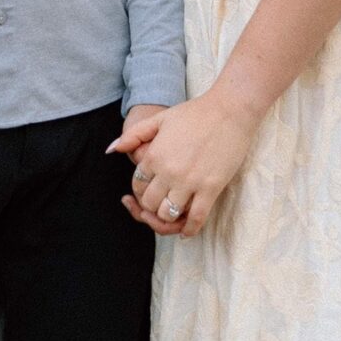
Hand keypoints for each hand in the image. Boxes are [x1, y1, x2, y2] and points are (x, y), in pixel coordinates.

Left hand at [108, 88, 260, 236]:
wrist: (229, 110)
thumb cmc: (194, 112)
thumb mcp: (159, 118)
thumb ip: (133, 135)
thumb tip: (111, 149)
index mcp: (154, 155)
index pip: (138, 186)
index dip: (141, 191)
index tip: (150, 188)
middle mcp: (169, 172)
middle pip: (150, 203)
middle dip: (151, 206)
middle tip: (160, 202)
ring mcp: (190, 182)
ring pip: (169, 215)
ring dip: (168, 217)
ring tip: (173, 211)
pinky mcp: (211, 189)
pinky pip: (196, 219)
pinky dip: (189, 229)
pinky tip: (187, 230)